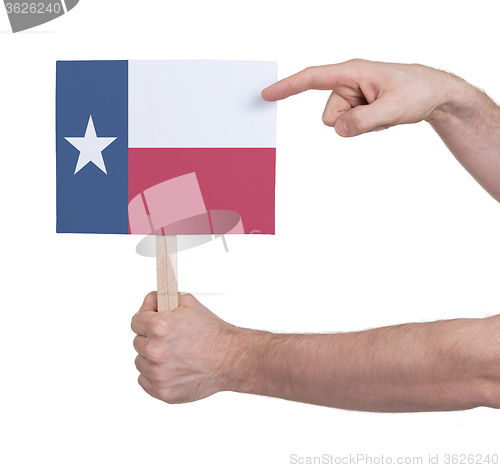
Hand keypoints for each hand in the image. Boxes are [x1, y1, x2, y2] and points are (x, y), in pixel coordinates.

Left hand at [131, 292, 241, 403]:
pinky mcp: (162, 391)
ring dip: (151, 358)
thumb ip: (163, 299)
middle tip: (170, 339)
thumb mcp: (189, 303)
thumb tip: (149, 301)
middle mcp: (155, 350)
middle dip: (150, 338)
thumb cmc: (213, 333)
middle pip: (137, 341)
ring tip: (173, 355)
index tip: (154, 322)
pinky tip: (170, 368)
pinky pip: (144, 380)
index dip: (146, 318)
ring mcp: (158, 373)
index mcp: (159, 327)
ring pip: (140, 362)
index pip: (135, 320)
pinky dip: (153, 375)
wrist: (230, 358)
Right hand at [262, 59, 463, 136]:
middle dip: (348, 122)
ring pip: (338, 123)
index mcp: (352, 72)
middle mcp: (348, 82)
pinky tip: (382, 116)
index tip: (267, 94)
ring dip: (359, 125)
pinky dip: (365, 126)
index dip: (287, 87)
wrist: (435, 94)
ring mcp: (353, 95)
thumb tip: (337, 129)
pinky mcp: (358, 106)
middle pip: (328, 115)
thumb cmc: (417, 91)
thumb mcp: (392, 109)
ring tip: (382, 114)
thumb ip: (362, 121)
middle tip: (377, 114)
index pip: (311, 78)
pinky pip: (349, 125)